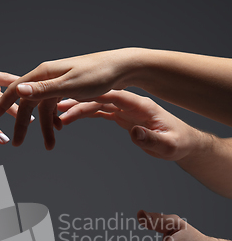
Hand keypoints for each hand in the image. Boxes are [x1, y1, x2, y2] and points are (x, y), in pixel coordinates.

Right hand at [0, 49, 137, 148]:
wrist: (121, 68)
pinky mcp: (68, 89)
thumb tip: (18, 90)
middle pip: (28, 103)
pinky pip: (55, 108)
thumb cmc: (99, 74)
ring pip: (44, 109)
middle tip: (16, 144)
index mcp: (44, 73)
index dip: (1, 105)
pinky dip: (55, 121)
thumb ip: (44, 90)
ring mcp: (58, 84)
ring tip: (49, 146)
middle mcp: (48, 77)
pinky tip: (60, 130)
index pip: (16, 90)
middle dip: (23, 125)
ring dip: (45, 128)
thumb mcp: (70, 85)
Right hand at [57, 90, 200, 160]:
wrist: (183, 142)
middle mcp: (130, 104)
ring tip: (57, 114)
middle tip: (57, 105)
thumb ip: (151, 139)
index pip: (115, 96)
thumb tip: (134, 133)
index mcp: (141, 106)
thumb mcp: (168, 145)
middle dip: (79, 101)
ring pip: (95, 105)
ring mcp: (124, 109)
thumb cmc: (178, 143)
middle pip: (100, 99)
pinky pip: (98, 112)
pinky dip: (83, 114)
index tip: (76, 95)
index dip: (95, 95)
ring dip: (76, 108)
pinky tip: (68, 118)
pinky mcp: (121, 116)